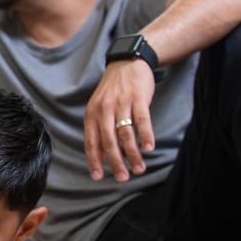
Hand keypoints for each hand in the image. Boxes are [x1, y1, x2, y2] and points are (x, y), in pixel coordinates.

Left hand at [84, 60, 155, 181]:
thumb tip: (100, 157)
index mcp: (92, 115)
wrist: (128, 62)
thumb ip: (99, 130)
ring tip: (139, 169)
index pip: (91, 142)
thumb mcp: (99, 108)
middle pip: (109, 141)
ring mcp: (121, 104)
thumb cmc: (113, 91)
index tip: (98, 177)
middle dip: (116, 162)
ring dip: (133, 154)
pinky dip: (145, 136)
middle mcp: (104, 110)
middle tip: (123, 178)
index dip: (94, 160)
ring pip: (126, 134)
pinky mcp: (137, 98)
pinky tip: (149, 148)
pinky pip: (141, 121)